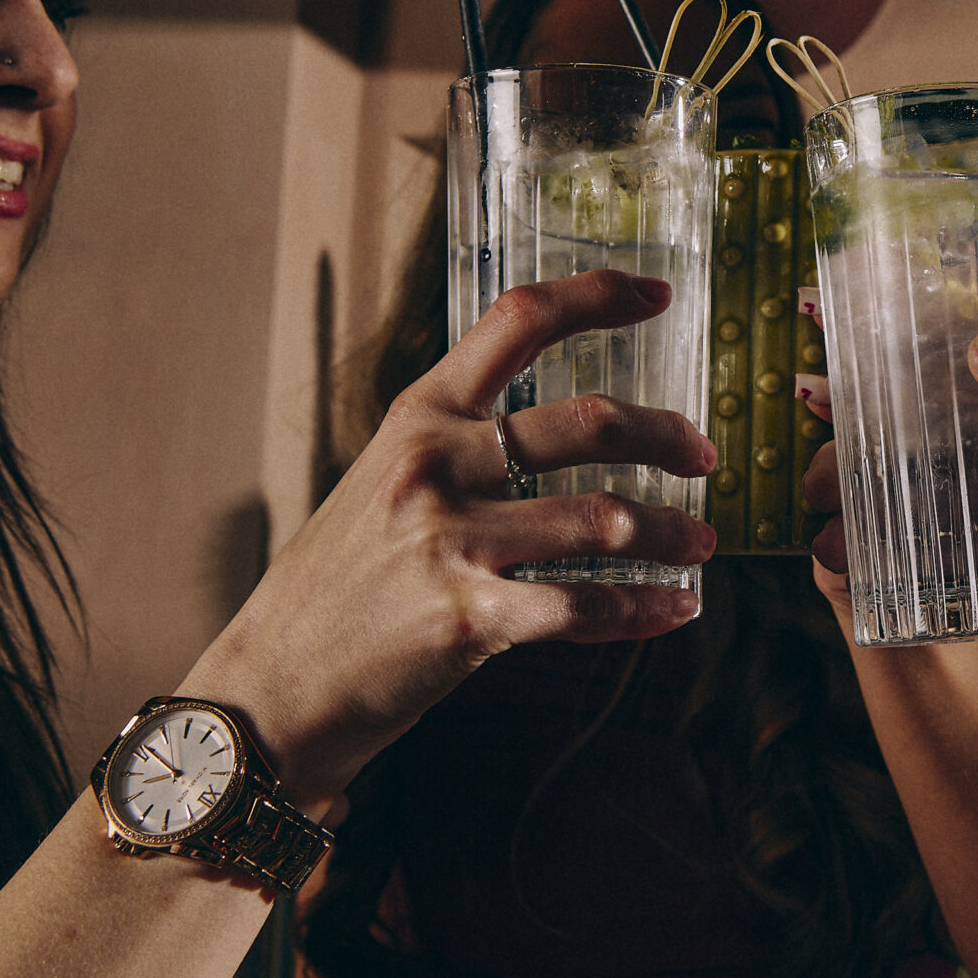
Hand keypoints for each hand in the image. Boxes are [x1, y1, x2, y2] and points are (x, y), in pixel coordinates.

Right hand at [181, 270, 716, 803]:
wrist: (274, 683)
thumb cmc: (340, 582)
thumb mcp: (384, 480)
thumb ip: (459, 444)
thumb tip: (559, 427)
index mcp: (420, 415)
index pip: (517, 321)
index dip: (598, 296)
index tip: (657, 294)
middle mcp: (438, 464)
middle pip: (588, 421)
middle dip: (666, 436)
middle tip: (704, 455)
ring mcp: (453, 541)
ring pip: (606, 518)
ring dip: (673, 531)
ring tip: (701, 543)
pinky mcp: (470, 618)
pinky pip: (586, 605)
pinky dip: (645, 608)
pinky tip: (676, 609)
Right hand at [803, 325, 977, 656]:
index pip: (942, 358)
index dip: (878, 354)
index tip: (818, 350)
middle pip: (909, 436)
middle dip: (850, 448)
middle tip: (813, 473)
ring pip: (913, 503)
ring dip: (860, 514)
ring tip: (825, 536)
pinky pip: (944, 570)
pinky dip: (897, 573)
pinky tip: (858, 584)